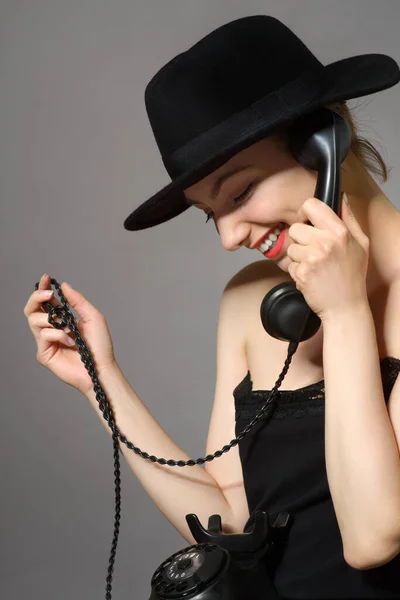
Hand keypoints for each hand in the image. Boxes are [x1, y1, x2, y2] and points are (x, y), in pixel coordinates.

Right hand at [24, 274, 116, 395]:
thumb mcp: (93, 317)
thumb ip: (77, 301)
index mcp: (61, 319)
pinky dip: (59, 334)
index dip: (42, 289)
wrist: (101, 368)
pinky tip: (71, 341)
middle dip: (36, 297)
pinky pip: (43, 335)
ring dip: (53, 319)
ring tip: (68, 327)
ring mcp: (46, 342)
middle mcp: (51, 329)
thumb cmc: (100, 346)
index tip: (46, 278)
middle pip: (31, 309)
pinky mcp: (44, 354)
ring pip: (34, 320)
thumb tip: (63, 285)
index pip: (45, 302)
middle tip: (48, 294)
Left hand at [286, 193, 369, 321]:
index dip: (304, 213)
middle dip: (301, 240)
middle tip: (314, 252)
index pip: (311, 205)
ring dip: (299, 257)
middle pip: (295, 228)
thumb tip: (341, 196)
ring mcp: (312, 258)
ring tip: (315, 267)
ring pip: (291, 247)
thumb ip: (349, 218)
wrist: (346, 307)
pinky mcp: (301, 273)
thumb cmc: (353, 275)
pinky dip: (297, 272)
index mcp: (340, 232)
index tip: (306, 222)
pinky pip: (289, 265)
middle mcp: (325, 242)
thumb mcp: (360, 243)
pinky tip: (312, 278)